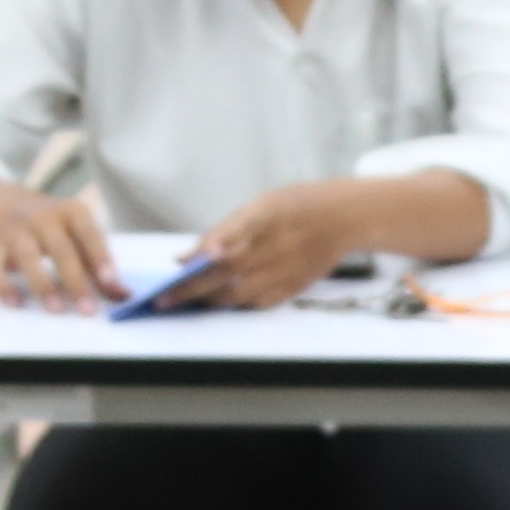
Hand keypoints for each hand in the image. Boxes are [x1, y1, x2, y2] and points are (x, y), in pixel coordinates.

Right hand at [0, 184, 125, 309]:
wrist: (1, 205)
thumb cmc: (52, 226)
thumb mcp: (76, 233)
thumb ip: (98, 263)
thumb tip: (123, 295)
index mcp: (71, 212)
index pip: (89, 234)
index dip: (100, 258)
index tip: (110, 283)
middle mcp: (43, 217)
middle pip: (60, 249)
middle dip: (75, 281)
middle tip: (87, 310)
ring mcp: (16, 230)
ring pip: (27, 256)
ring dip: (42, 284)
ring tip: (55, 309)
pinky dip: (3, 285)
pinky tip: (15, 303)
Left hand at [188, 178, 388, 309]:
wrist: (344, 218)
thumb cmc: (296, 207)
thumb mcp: (261, 205)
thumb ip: (225, 230)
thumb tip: (188, 257)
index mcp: (266, 214)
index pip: (232, 231)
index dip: (209, 246)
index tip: (183, 261)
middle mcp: (275, 244)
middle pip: (226, 270)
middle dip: (191, 287)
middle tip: (164, 299)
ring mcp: (285, 268)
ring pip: (238, 293)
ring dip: (209, 300)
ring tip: (186, 303)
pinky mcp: (293, 287)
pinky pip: (257, 303)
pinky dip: (235, 305)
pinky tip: (219, 304)